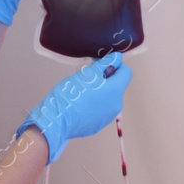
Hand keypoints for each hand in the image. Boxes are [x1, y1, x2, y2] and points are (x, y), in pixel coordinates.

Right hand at [17, 51, 132, 163]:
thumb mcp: (87, 74)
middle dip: (105, 79)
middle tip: (87, 78)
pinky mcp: (99, 125)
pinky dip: (94, 104)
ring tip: (82, 92)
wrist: (56, 120)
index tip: (101, 65)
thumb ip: (105, 64)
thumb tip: (117, 58)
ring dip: (100, 92)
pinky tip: (80, 104)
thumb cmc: (70, 94)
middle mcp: (117, 105)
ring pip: (108, 98)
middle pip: (117, 86)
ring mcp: (108, 117)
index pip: (126, 72)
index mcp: (116, 91)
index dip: (115, 65)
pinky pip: (101, 110)